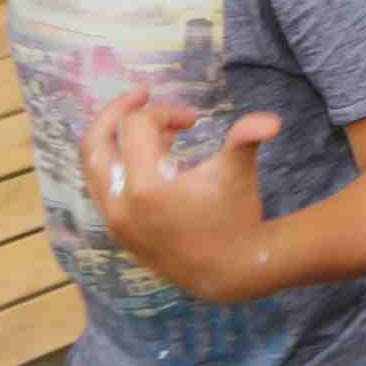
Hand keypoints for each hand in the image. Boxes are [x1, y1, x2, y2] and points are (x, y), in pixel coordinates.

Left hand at [79, 90, 282, 304]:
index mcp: (145, 188)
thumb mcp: (238, 173)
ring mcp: (114, 220)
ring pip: (93, 166)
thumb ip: (247, 139)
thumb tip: (272, 121)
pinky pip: (101, 186)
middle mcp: (119, 204)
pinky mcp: (117, 230)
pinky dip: (117, 163)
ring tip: (151, 129)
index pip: (137, 127)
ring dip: (115, 138)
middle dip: (116, 112)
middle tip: (141, 94)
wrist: (228, 271)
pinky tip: (149, 157)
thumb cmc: (235, 217)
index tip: (194, 120)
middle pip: (95, 143)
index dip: (167, 112)